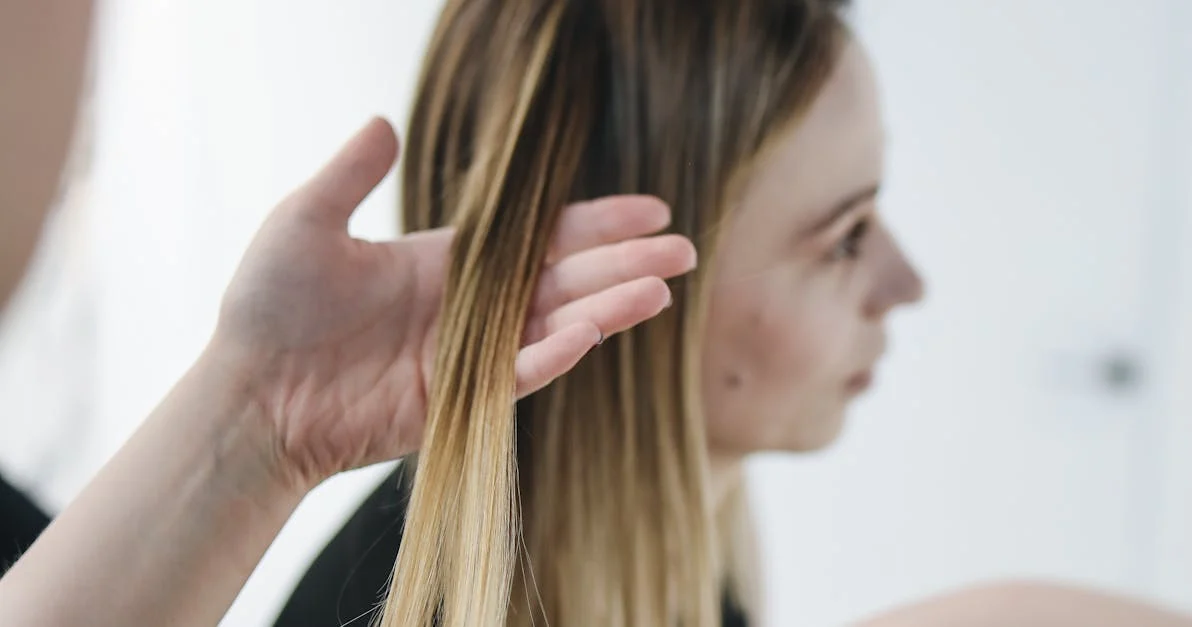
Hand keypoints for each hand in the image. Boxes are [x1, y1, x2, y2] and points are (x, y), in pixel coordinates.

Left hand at [211, 118, 696, 487]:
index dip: (596, 221)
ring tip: (661, 289)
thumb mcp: (304, 223)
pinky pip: (518, 376)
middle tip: (685, 251)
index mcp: (449, 262)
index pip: (539, 237)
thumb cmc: (269, 309)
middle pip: (566, 280)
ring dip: (609, 308)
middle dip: (626, 263)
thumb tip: (385, 120)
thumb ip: (350, 177)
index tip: (650, 207)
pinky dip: (556, 354)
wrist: (247, 396)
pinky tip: (593, 330)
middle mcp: (471, 308)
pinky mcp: (458, 403)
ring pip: (556, 327)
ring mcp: (469, 357)